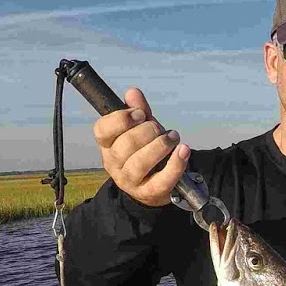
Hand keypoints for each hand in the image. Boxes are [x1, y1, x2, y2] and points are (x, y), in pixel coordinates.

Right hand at [93, 86, 189, 207]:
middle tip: (161, 129)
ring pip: (140, 163)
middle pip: (125, 145)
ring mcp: (129, 181)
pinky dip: (175, 164)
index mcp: (107, 145)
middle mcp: (113, 164)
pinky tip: (184, 150)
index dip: (121, 119)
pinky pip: (161, 180)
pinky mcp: (149, 193)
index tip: (141, 114)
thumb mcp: (142, 128)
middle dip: (148, 131)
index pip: (102, 130)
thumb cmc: (146, 151)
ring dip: (160, 146)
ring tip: (173, 137)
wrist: (154, 184)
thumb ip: (139, 111)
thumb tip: (133, 92)